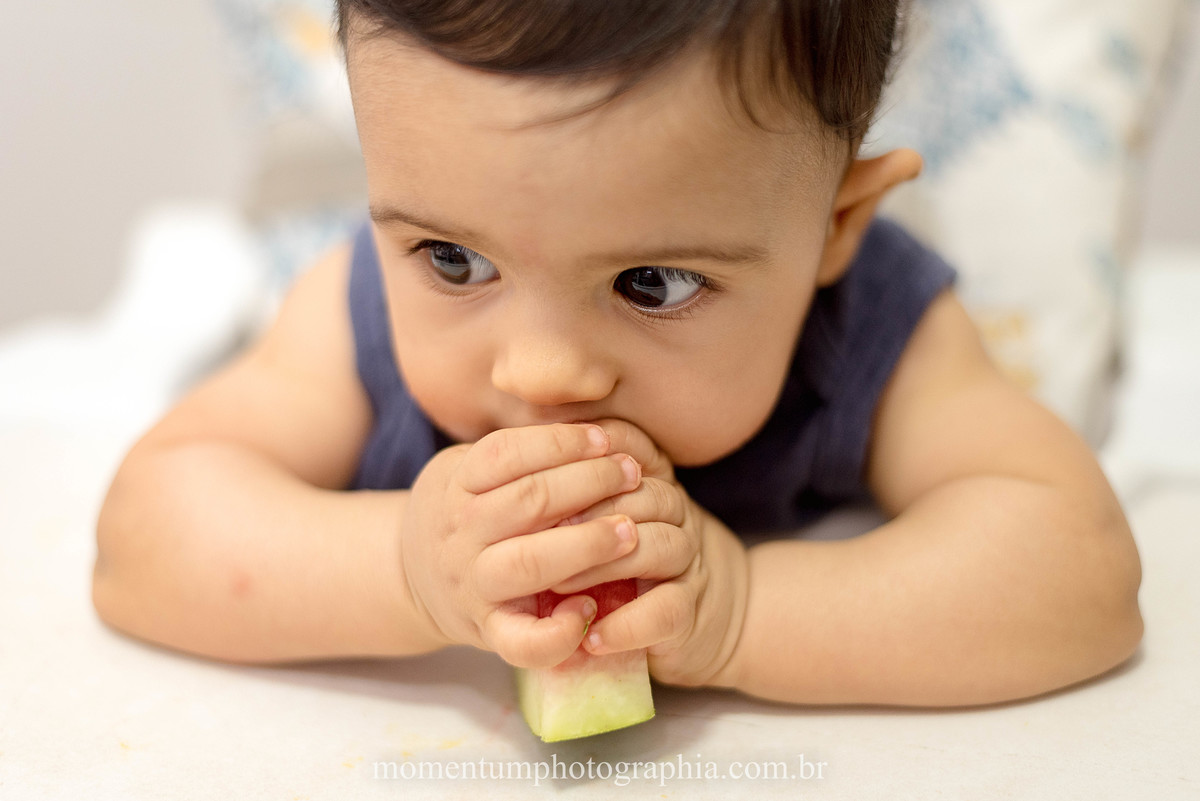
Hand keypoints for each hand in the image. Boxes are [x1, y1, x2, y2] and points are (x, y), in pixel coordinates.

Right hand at [398, 423, 643, 668]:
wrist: (410, 579)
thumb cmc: (464, 512)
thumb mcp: (468, 469)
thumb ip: (514, 452)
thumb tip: (589, 424)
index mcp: (457, 485)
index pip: (506, 453)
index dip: (560, 442)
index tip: (604, 438)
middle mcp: (461, 533)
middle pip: (527, 501)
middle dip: (588, 482)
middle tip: (632, 474)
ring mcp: (473, 585)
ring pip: (528, 563)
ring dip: (587, 544)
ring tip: (631, 530)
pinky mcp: (489, 632)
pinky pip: (522, 643)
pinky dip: (558, 632)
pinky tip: (590, 609)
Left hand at [554, 418, 749, 687]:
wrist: (698, 616)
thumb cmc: (617, 563)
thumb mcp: (590, 518)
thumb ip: (560, 491)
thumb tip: (495, 472)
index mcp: (647, 475)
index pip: (628, 445)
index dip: (587, 457)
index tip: (538, 477)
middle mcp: (672, 509)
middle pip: (644, 493)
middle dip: (588, 512)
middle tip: (535, 536)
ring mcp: (686, 559)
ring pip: (657, 545)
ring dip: (602, 563)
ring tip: (557, 586)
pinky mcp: (690, 611)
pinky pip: (666, 609)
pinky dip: (626, 624)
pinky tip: (592, 634)